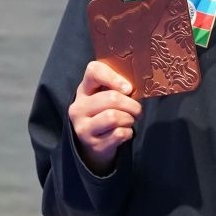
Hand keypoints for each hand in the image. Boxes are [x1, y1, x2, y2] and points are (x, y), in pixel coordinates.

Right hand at [69, 60, 142, 174]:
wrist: (93, 144)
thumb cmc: (104, 114)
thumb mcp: (105, 96)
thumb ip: (116, 87)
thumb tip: (132, 88)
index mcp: (83, 90)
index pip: (94, 71)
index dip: (114, 77)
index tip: (128, 88)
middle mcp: (79, 108)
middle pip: (111, 98)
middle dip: (131, 105)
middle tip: (136, 110)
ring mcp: (83, 127)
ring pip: (114, 117)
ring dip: (129, 119)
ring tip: (128, 121)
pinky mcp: (93, 144)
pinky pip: (118, 134)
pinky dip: (128, 133)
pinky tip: (124, 133)